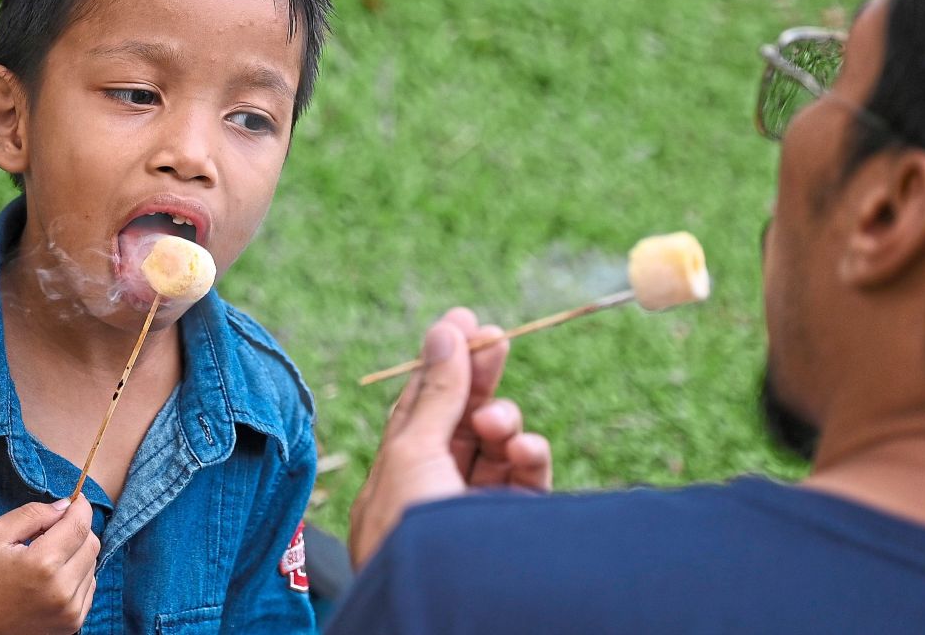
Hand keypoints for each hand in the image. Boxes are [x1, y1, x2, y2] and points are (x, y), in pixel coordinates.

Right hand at [0, 496, 99, 634]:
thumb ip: (34, 513)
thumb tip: (66, 505)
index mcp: (42, 564)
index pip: (80, 526)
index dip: (81, 508)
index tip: (76, 501)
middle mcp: (61, 590)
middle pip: (91, 544)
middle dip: (77, 530)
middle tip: (53, 531)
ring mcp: (69, 611)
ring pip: (92, 565)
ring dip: (76, 554)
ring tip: (46, 559)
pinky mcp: (72, 624)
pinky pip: (88, 587)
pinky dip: (76, 576)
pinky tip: (52, 578)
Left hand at [348, 308, 551, 567]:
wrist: (445, 609)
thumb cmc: (411, 530)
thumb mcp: (414, 450)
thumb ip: (437, 391)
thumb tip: (445, 328)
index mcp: (395, 472)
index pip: (420, 405)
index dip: (441, 360)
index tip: (464, 319)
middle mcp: (434, 487)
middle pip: (460, 417)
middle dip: (479, 377)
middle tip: (498, 336)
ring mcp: (476, 506)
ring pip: (496, 444)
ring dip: (500, 420)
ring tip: (495, 422)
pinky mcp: (514, 524)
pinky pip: (526, 476)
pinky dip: (529, 454)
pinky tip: (524, 447)